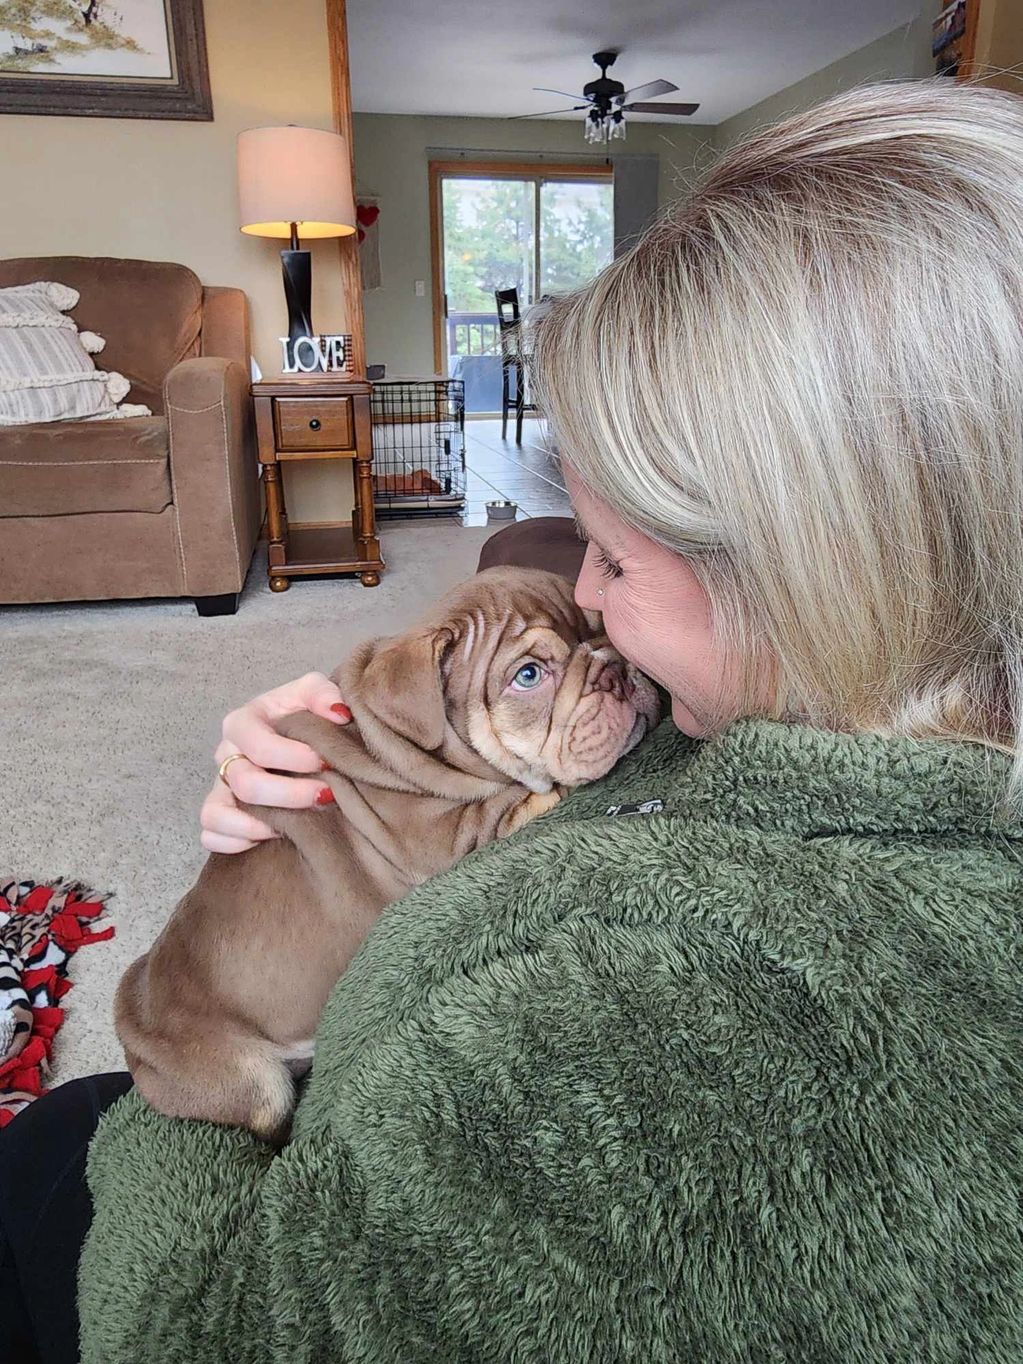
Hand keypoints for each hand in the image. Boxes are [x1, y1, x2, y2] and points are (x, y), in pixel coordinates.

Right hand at [200, 672, 350, 853]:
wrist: (297, 737)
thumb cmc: (301, 715)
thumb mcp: (311, 693)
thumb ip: (322, 693)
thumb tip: (338, 714)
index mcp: (243, 722)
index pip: (260, 746)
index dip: (295, 758)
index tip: (326, 762)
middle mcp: (226, 754)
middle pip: (245, 783)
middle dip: (290, 794)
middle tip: (325, 795)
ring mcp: (220, 786)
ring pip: (216, 813)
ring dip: (257, 824)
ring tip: (292, 824)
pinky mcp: (219, 813)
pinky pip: (211, 836)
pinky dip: (234, 842)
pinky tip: (269, 836)